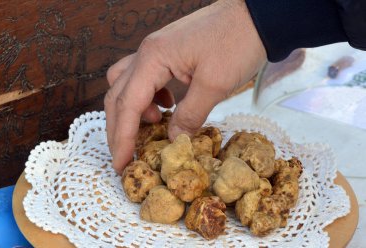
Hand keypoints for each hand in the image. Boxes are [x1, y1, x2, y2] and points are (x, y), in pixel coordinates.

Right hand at [104, 0, 265, 173]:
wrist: (256, 16)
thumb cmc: (238, 41)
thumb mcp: (215, 84)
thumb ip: (190, 115)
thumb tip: (174, 140)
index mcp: (153, 58)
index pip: (128, 104)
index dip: (122, 138)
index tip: (121, 164)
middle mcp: (148, 52)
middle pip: (118, 94)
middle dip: (118, 128)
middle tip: (126, 154)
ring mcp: (156, 50)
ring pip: (127, 85)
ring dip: (133, 110)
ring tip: (155, 124)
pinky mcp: (168, 53)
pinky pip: (145, 78)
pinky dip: (149, 97)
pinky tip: (168, 105)